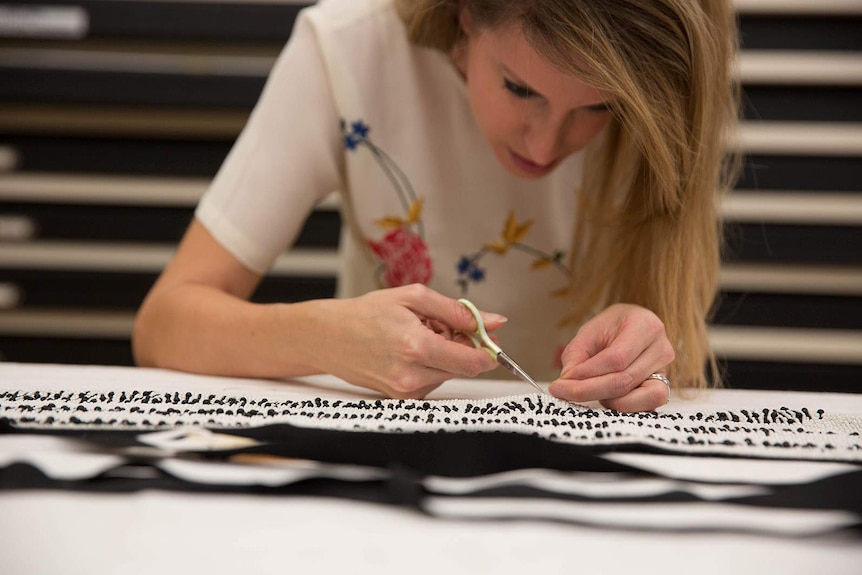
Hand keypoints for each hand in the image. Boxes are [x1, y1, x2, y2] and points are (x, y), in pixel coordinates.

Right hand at [311, 284, 503, 398]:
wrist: (328, 337)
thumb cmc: (366, 313)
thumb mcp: (413, 299)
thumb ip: (458, 311)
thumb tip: (494, 321)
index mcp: (416, 347)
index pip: (471, 362)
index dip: (488, 352)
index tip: (492, 341)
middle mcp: (411, 376)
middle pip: (462, 369)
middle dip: (462, 347)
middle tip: (441, 325)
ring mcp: (404, 391)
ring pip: (447, 375)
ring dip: (444, 355)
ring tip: (417, 335)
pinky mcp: (400, 398)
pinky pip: (431, 382)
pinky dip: (430, 365)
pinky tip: (409, 350)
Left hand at [548, 304, 674, 411]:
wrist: (633, 327)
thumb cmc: (611, 327)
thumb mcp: (589, 331)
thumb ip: (576, 353)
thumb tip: (568, 380)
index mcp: (645, 325)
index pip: (616, 358)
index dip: (587, 373)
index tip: (563, 380)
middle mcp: (661, 349)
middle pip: (624, 380)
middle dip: (588, 390)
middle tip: (561, 392)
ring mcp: (665, 371)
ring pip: (636, 397)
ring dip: (604, 400)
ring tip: (584, 391)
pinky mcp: (661, 388)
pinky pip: (645, 406)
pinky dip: (620, 407)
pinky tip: (603, 398)